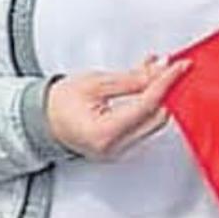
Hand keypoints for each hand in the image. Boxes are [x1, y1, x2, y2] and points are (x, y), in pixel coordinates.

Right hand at [46, 59, 188, 159]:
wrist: (38, 120)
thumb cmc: (57, 104)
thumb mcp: (96, 82)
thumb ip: (132, 78)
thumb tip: (160, 69)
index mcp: (104, 133)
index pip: (148, 105)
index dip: (167, 82)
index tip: (180, 66)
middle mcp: (113, 148)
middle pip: (157, 117)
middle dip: (165, 89)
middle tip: (169, 66)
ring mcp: (118, 151)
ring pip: (154, 122)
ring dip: (159, 96)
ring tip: (154, 72)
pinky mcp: (121, 147)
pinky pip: (145, 125)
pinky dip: (150, 105)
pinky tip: (149, 87)